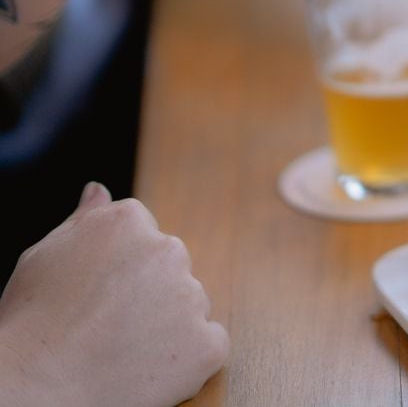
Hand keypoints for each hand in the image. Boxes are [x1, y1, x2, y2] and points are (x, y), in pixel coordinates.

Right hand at [0, 184, 227, 406]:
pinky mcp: (206, 344)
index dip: (116, 270)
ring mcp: (191, 297)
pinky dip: (186, 360)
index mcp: (128, 222)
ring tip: (116, 351)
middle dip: (147, 294)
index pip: (142, 234)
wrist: (34, 390)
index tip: (94, 295)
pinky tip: (146, 369)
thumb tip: (99, 190)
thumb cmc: (30, 325)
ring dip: (165, 326)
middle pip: (170, 268)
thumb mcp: (43, 258)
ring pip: (189, 305)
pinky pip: (209, 343)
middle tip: (103, 326)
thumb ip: (82, 221)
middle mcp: (168, 250)